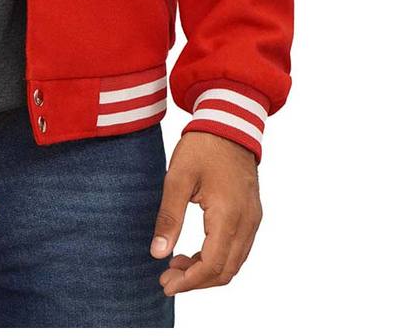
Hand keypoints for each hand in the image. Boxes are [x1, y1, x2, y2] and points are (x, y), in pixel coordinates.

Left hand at [150, 131, 261, 295]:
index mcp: (228, 216)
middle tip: (166, 279)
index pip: (212, 265)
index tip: (165, 284)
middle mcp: (247, 222)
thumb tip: (157, 253)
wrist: (228, 124)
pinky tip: (193, 252)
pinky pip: (238, 248)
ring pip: (233, 262)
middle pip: (225, 270)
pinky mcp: (251, 214)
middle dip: (196, 281)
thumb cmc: (202, 147)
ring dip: (206, 271)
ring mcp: (252, 219)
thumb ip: (169, 217)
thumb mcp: (177, 178)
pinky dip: (217, 257)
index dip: (189, 281)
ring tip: (175, 265)